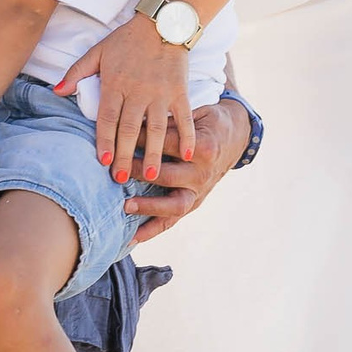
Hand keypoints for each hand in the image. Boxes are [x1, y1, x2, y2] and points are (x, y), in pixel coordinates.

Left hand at [56, 15, 193, 184]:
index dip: (104, 140)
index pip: (107, 117)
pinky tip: (186, 154)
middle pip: (130, 128)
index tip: (103, 161)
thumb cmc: (127, 39)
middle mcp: (138, 91)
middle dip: (125, 155)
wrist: (163, 23)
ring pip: (156, 128)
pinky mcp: (180, 91)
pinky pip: (184, 117)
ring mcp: (161, 93)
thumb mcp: (97, 51)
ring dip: (154, 153)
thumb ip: (76, 72)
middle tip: (121, 178)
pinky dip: (186, 136)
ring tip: (151, 175)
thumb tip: (56, 91)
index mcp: (115, 84)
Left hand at [126, 96, 250, 242]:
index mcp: (203, 147)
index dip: (140, 140)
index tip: (116, 136)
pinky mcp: (194, 203)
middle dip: (140, 174)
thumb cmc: (207, 122)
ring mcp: (199, 191)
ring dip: (148, 207)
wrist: (235, 138)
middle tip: (117, 172)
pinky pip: (172, 220)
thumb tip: (134, 123)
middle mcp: (203, 173)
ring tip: (125, 207)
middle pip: (168, 176)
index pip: (166, 144)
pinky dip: (152, 230)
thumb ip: (169, 121)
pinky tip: (132, 237)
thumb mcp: (194, 113)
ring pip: (174, 205)